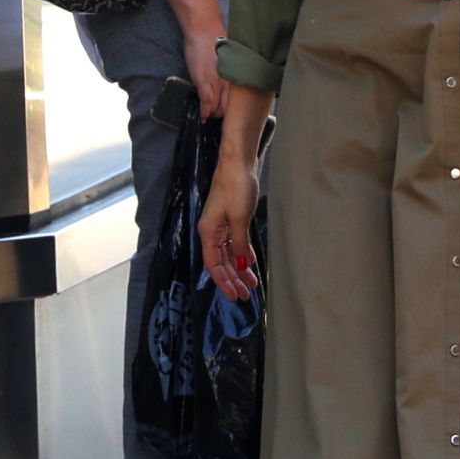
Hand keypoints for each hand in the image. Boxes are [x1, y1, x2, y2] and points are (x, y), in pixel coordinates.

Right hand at [183, 20, 228, 120]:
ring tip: (211, 117)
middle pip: (231, 107)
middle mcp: (230, 80)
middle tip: (222, 119)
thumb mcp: (232, 58)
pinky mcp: (203, 80)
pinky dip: (204, 111)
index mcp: (238, 76)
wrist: (204, 28)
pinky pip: (206, 101)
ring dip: (214, 114)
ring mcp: (217, 81)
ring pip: (218, 107)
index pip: (241, 100)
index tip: (235, 116)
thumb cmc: (217, 41)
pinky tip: (204, 116)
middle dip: (226, 116)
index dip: (237, 110)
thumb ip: (234, 70)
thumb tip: (238, 78)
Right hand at [198, 160, 259, 300]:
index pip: (214, 265)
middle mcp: (212, 231)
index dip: (224, 282)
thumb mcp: (239, 219)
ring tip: (251, 283)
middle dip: (233, 279)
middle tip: (246, 295)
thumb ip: (239, 244)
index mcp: (208, 232)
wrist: (238, 162)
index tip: (235, 296)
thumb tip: (241, 266)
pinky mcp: (231, 218)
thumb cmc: (236, 187)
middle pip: (221, 262)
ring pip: (229, 253)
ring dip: (239, 269)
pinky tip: (249, 263)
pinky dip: (242, 253)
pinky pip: (235, 242)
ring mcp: (221, 224)